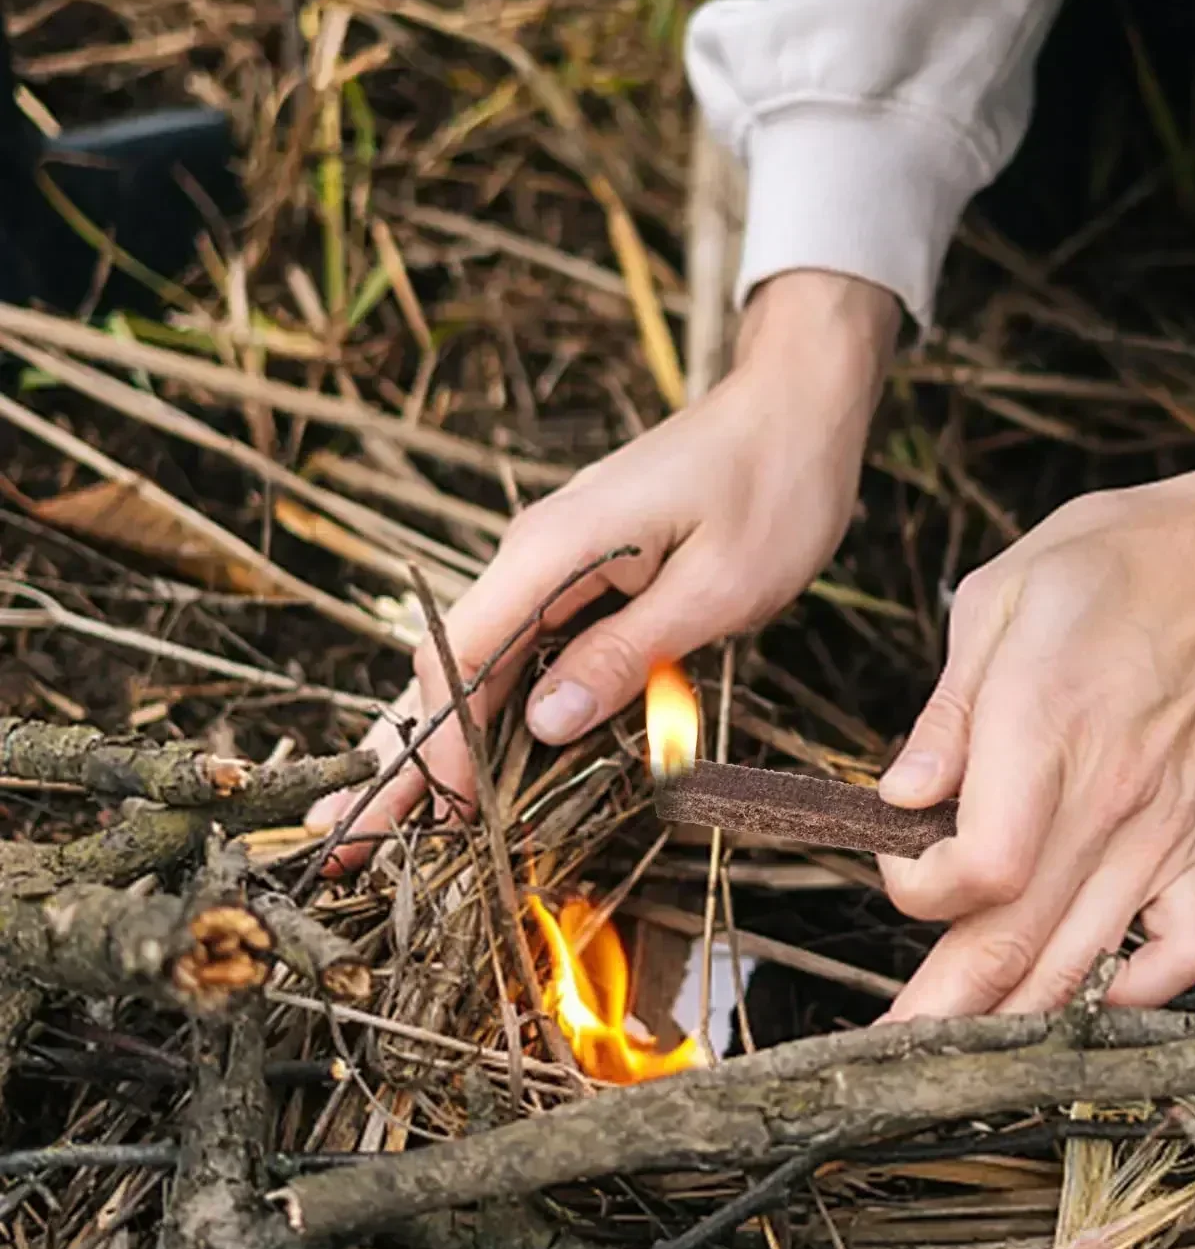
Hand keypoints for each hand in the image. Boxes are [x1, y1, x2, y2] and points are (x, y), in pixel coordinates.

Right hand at [309, 270, 899, 851]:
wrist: (797, 407)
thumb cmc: (775, 489)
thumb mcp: (717, 588)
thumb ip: (627, 653)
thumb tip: (543, 722)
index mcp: (553, 549)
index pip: (460, 656)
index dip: (444, 744)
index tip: (439, 818)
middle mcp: (535, 552)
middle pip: (451, 664)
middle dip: (408, 755)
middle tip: (342, 842)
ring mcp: (555, 560)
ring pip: (481, 661)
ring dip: (441, 738)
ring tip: (377, 816)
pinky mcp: (584, 571)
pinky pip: (524, 646)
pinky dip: (494, 704)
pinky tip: (467, 757)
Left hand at [876, 438, 1194, 1018]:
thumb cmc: (1117, 566)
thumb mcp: (1000, 598)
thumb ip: (947, 712)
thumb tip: (901, 799)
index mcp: (1046, 730)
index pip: (981, 870)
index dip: (919, 888)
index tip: (898, 856)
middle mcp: (1107, 800)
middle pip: (1017, 942)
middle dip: (939, 1013)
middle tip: (885, 1063)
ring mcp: (1162, 833)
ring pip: (1083, 964)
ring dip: (1015, 1025)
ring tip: (955, 1064)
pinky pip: (1188, 948)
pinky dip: (1146, 994)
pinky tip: (1099, 999)